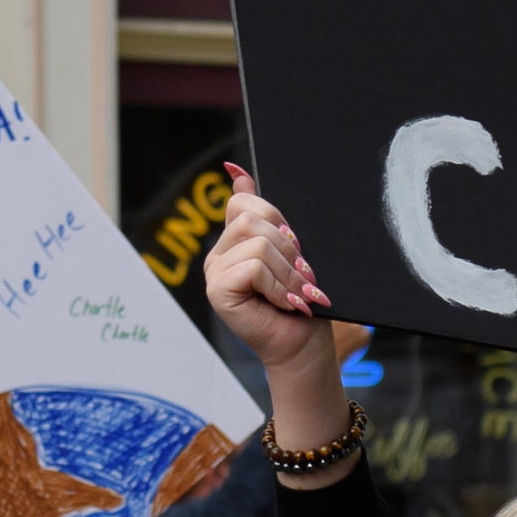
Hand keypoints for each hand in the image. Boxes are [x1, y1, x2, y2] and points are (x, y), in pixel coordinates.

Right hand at [202, 169, 333, 375]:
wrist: (303, 345)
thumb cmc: (299, 302)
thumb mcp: (288, 251)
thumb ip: (265, 217)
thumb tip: (237, 171)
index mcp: (232, 243)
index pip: (243, 203)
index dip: (276, 220)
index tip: (294, 250)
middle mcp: (218, 256)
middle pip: (252, 220)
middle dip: (288, 248)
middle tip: (302, 277)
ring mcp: (213, 273)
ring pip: (257, 244)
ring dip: (288, 272)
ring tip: (298, 294)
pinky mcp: (217, 291)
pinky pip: (254, 267)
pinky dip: (278, 286)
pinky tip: (286, 303)